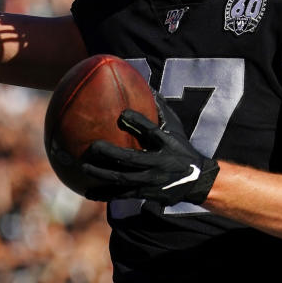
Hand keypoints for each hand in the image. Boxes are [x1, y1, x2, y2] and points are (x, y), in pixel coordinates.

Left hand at [81, 107, 218, 205]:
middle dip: (111, 153)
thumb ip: (161, 110)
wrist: (196, 181)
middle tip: (93, 146)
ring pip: (124, 179)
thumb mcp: (175, 129)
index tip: (122, 114)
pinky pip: (122, 195)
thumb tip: (147, 87)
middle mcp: (160, 164)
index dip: (139, 123)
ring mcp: (152, 182)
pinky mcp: (146, 194)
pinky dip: (105, 193)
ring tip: (85, 167)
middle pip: (132, 159)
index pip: (152, 132)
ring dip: (103, 174)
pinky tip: (88, 192)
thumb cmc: (181, 148)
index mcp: (167, 145)